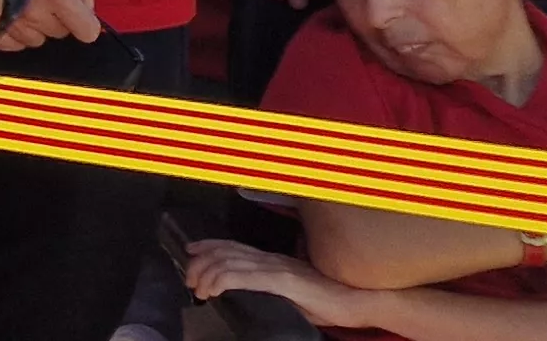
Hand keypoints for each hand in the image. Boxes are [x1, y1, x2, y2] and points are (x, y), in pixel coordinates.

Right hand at [0, 0, 104, 51]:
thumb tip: (88, 7)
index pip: (87, 31)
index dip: (85, 20)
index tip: (78, 11)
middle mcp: (33, 11)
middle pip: (59, 33)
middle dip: (57, 17)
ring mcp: (10, 20)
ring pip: (35, 39)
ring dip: (35, 25)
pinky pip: (11, 43)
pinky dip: (14, 31)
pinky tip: (12, 9)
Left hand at [183, 240, 376, 329]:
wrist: (358, 301)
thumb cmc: (329, 301)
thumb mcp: (294, 293)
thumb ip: (274, 289)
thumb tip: (255, 296)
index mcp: (274, 261)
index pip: (234, 247)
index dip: (209, 245)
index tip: (190, 251)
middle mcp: (272, 259)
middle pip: (226, 252)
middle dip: (201, 262)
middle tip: (188, 277)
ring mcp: (277, 268)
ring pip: (229, 263)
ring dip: (206, 274)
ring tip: (197, 289)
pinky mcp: (283, 281)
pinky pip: (244, 277)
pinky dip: (222, 280)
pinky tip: (213, 290)